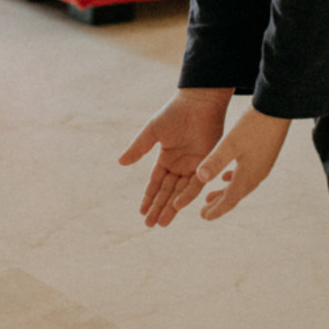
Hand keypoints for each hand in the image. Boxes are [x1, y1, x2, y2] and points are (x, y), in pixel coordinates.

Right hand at [117, 88, 233, 227]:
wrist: (198, 103)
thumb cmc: (175, 113)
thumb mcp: (152, 132)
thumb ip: (139, 148)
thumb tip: (120, 163)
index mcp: (167, 158)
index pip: (156, 183)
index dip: (149, 198)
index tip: (141, 213)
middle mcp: (180, 166)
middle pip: (167, 192)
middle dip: (158, 208)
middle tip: (150, 225)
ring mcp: (194, 167)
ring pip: (180, 192)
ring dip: (171, 207)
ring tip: (162, 222)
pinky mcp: (207, 165)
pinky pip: (195, 184)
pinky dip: (186, 195)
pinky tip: (176, 205)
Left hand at [193, 107, 290, 219]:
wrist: (277, 110)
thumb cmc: (253, 126)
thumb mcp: (230, 143)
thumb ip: (215, 161)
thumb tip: (199, 179)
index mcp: (247, 176)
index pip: (230, 199)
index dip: (217, 209)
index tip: (204, 217)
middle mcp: (257, 175)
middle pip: (235, 195)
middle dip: (219, 204)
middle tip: (205, 213)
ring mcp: (262, 167)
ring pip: (241, 185)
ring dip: (226, 192)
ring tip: (212, 196)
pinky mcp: (264, 157)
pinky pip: (247, 175)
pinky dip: (234, 179)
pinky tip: (228, 175)